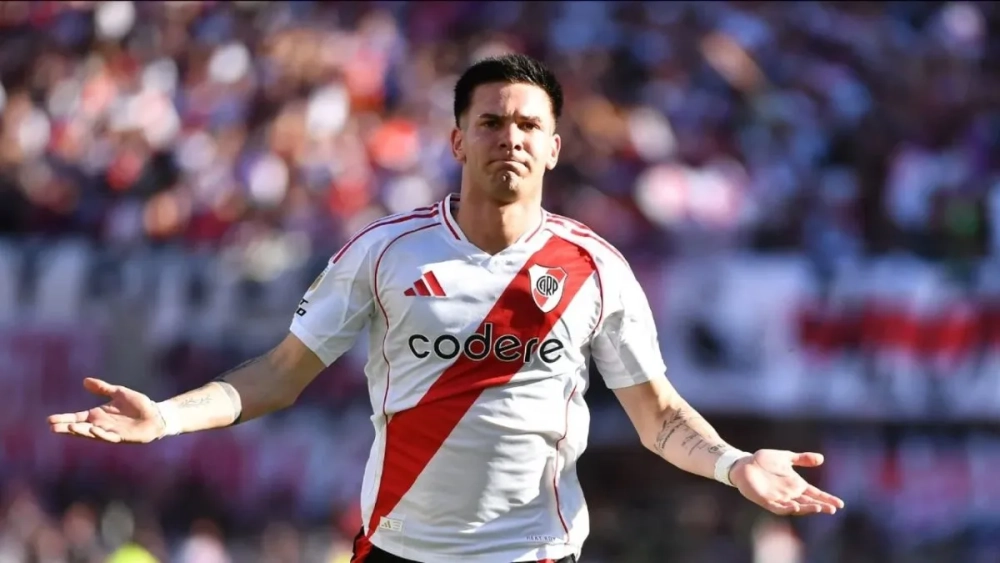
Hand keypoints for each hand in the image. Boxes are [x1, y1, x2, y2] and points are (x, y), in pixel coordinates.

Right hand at [47, 378, 164, 443]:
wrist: (156, 414)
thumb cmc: (138, 404)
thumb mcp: (119, 393)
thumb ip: (103, 388)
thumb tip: (85, 381)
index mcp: (98, 415)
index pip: (77, 418)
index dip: (64, 419)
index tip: (49, 420)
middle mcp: (101, 425)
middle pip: (80, 428)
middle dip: (66, 428)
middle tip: (52, 427)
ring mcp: (110, 432)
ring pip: (91, 434)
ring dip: (80, 431)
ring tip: (68, 427)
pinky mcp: (122, 437)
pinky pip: (109, 436)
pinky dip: (100, 434)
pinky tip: (92, 429)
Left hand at [730, 449, 844, 515]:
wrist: (744, 464)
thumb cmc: (764, 461)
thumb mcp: (786, 458)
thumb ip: (802, 459)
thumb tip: (821, 458)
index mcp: (795, 485)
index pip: (814, 494)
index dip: (826, 499)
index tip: (840, 504)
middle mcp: (789, 494)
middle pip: (808, 503)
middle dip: (820, 506)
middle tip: (832, 508)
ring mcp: (779, 498)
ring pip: (796, 507)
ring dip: (807, 509)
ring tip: (818, 508)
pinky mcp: (766, 501)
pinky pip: (779, 508)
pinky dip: (787, 508)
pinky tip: (795, 507)